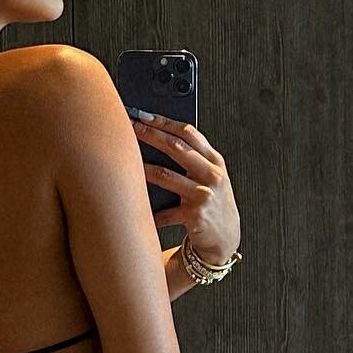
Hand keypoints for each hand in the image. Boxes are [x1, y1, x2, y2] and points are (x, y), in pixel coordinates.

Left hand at [130, 111, 240, 263]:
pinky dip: (151, 212)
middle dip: (151, 135)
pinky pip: (166, 212)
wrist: (225, 238)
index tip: (144, 115)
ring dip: (144, 168)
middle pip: (176, 148)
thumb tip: (158, 137)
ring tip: (127, 162)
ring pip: (167, 176)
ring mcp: (204, 195)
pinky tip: (137, 208)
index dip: (165, 122)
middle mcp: (212, 175)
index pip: (189, 133)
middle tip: (131, 128)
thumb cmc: (212, 203)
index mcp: (215, 161)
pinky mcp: (196, 216)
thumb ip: (194, 158)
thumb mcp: (210, 177)